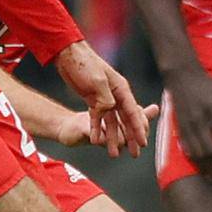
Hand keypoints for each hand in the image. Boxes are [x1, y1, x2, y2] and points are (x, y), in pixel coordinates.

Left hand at [52, 41, 148, 157]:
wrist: (68, 56)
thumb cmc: (85, 64)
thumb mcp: (96, 81)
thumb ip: (105, 98)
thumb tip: (109, 110)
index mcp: (121, 89)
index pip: (132, 112)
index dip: (138, 129)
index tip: (143, 143)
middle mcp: (115, 94)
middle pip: (126, 120)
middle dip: (130, 138)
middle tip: (134, 155)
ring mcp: (104, 98)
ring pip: (112, 122)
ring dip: (112, 138)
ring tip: (113, 154)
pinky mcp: (92, 100)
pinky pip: (97, 118)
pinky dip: (97, 129)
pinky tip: (96, 141)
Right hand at [163, 66, 211, 182]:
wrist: (180, 76)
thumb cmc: (207, 84)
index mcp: (211, 112)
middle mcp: (198, 122)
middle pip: (211, 151)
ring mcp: (187, 127)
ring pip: (198, 155)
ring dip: (210, 170)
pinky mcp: (179, 130)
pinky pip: (187, 151)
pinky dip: (196, 164)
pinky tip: (204, 172)